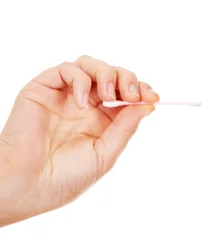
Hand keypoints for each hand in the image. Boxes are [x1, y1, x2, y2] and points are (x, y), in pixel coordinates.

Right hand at [0, 55, 157, 225]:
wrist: (27, 186)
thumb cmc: (64, 178)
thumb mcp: (105, 154)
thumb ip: (125, 127)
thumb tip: (148, 104)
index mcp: (102, 120)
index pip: (126, 94)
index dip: (141, 90)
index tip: (153, 97)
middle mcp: (84, 104)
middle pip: (113, 75)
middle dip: (128, 79)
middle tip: (132, 95)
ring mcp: (64, 95)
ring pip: (91, 65)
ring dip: (107, 74)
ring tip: (109, 96)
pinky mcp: (42, 89)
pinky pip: (66, 69)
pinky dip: (80, 79)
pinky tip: (81, 103)